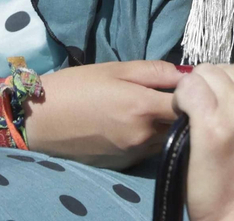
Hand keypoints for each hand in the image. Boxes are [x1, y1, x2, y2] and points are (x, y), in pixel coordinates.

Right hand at [22, 60, 184, 168]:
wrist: (40, 120)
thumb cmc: (75, 86)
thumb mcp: (114, 69)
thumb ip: (155, 71)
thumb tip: (187, 74)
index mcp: (143, 107)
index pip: (190, 104)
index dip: (193, 93)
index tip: (188, 84)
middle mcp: (144, 135)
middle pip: (180, 123)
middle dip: (180, 109)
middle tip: (165, 93)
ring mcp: (135, 153)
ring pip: (166, 138)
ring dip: (164, 125)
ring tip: (144, 108)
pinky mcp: (125, 165)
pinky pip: (149, 150)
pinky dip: (148, 137)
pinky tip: (130, 124)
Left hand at [174, 55, 233, 220]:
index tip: (231, 108)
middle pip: (225, 68)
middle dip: (216, 89)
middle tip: (213, 116)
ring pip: (205, 74)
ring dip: (197, 93)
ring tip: (198, 118)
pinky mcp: (211, 125)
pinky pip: (189, 88)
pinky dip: (182, 99)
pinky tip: (185, 118)